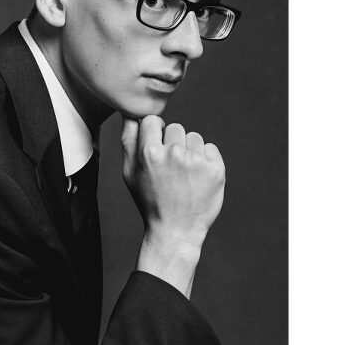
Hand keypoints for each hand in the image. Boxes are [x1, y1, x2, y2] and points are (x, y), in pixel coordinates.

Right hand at [121, 115, 225, 248]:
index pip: (152, 120)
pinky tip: (197, 178)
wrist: (175, 231)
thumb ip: (128, 140)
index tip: (156, 147)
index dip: (154, 133)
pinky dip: (205, 160)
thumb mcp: (129, 173)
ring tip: (183, 175)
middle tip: (170, 169)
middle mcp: (174, 154)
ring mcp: (196, 161)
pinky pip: (210, 148)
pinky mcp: (216, 169)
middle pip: (175, 127)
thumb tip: (131, 113)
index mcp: (149, 153)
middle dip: (172, 143)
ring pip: (193, 137)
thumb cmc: (149, 200)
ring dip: (189, 151)